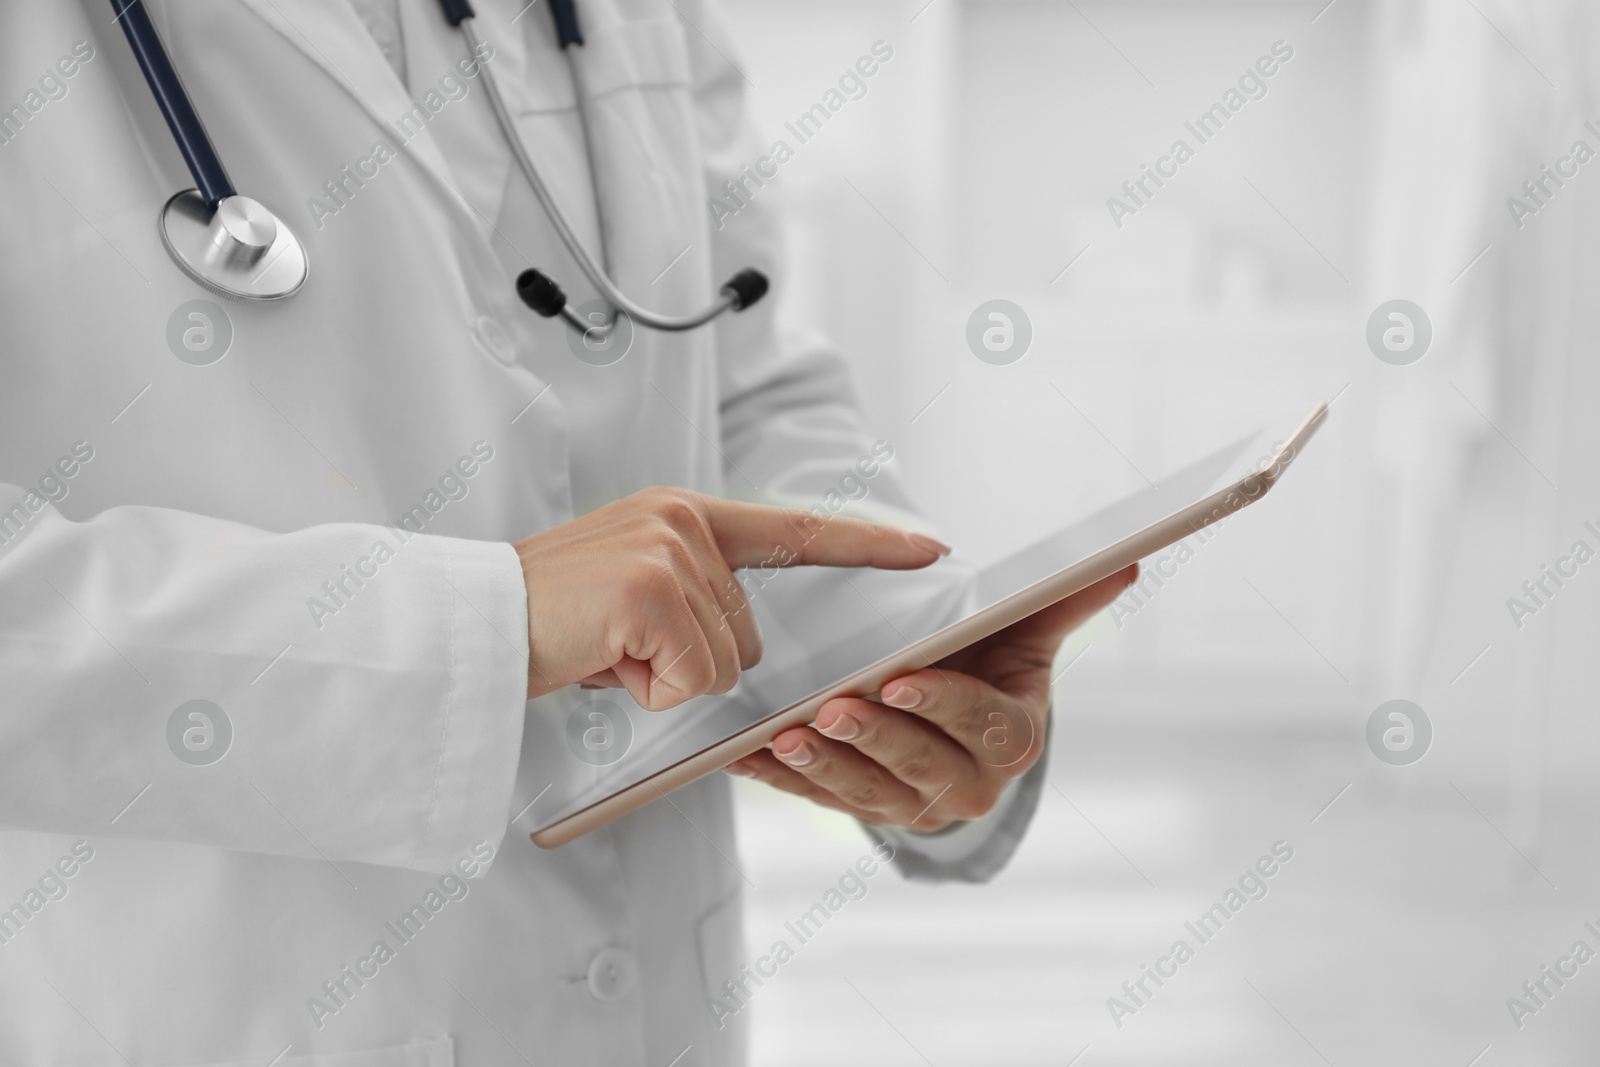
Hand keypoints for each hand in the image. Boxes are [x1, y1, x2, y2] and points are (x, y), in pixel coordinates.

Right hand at [514, 487, 949, 709]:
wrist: (466, 622)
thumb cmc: (545, 619)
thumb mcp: (628, 592)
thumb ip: (691, 598)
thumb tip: (735, 656)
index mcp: (684, 515)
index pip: (794, 530)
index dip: (867, 542)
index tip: (929, 547)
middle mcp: (684, 521)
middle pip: (748, 638)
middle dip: (689, 664)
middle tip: (617, 646)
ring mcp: (671, 552)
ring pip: (722, 665)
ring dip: (662, 680)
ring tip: (602, 649)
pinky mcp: (655, 591)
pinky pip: (693, 678)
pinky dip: (646, 691)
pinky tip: (600, 660)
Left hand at [724, 565, 1136, 829]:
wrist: (958, 713)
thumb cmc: (991, 659)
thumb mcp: (1025, 630)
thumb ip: (1062, 599)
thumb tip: (1123, 559)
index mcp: (1012, 740)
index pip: (980, 724)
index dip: (941, 704)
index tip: (901, 678)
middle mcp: (968, 786)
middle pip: (918, 765)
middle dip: (874, 738)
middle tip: (833, 708)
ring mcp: (913, 807)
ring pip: (865, 793)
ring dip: (823, 767)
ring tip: (785, 735)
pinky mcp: (863, 810)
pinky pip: (819, 800)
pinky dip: (782, 779)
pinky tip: (748, 755)